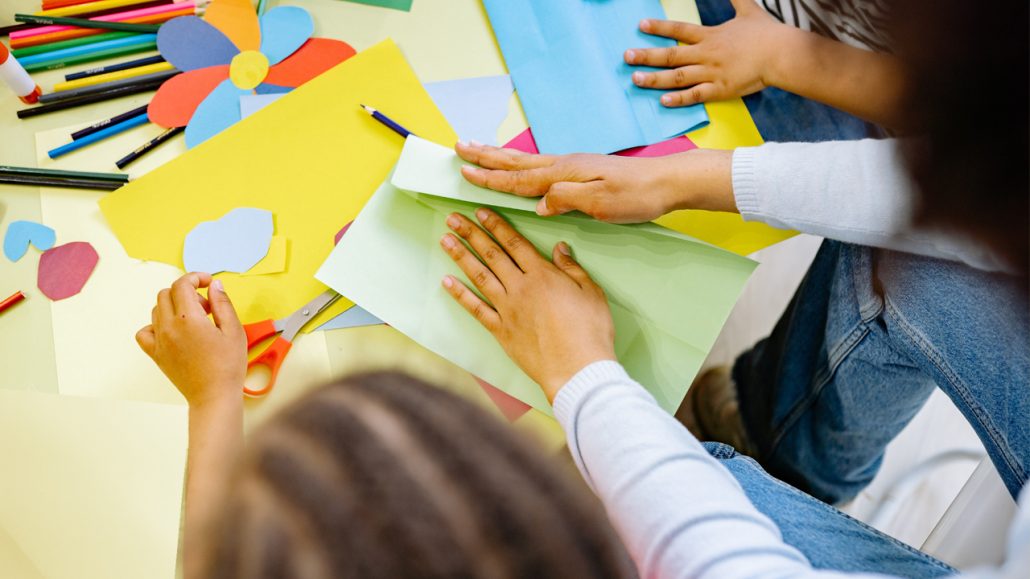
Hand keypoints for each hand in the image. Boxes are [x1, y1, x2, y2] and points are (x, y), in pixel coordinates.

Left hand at [136, 273, 246, 406]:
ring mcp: (159, 341)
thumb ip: (222, 303)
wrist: (214, 396)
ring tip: (194, 320)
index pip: (182, 284)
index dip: (196, 277)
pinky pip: (144, 332)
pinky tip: (173, 331)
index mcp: (188, 318)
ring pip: (157, 309)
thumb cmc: (227, 366)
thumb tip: (214, 285)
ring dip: (174, 306)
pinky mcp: (156, 354)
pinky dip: (156, 325)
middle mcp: (168, 327)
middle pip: (167, 293)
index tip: (207, 282)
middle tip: (206, 306)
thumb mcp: (234, 330)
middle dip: (187, 292)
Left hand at [439, 208, 614, 399]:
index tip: (481, 212)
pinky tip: (447, 282)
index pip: (514, 242)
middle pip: (492, 254)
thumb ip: (572, 269)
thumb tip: (560, 248)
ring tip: (446, 240)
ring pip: (480, 276)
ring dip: (461, 256)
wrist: (577, 368)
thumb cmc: (590, 331)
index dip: (496, 225)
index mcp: (542, 275)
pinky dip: (460, 295)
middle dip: (471, 233)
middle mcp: (520, 288)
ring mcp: (508, 309)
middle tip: (453, 219)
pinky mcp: (501, 331)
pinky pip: (476, 309)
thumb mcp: (591, 292)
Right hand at [456, 141, 735, 221]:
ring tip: (479, 150)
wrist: (667, 182)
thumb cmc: (636, 195)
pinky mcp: (582, 172)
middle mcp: (564, 166)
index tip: (464, 172)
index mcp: (564, 173)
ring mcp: (573, 167)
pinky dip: (521, 166)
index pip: (519, 178)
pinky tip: (520, 168)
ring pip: (527, 162)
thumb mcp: (601, 202)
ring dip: (500, 158)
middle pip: (516, 163)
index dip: (490, 178)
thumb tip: (536, 203)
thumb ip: (566, 198)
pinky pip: (540, 167)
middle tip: (459, 148)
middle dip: (486, 158)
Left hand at [625, 0, 791, 105]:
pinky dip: (679, 99)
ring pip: (678, 76)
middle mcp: (707, 54)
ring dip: (655, 78)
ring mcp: (712, 73)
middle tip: (626, 56)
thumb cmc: (767, 33)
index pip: (679, 29)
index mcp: (711, 36)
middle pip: (670, 54)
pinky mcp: (721, 90)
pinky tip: (662, 101)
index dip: (659, 27)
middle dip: (646, 55)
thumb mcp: (748, 10)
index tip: (641, 25)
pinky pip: (695, 96)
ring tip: (635, 79)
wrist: (782, 54)